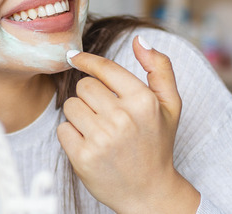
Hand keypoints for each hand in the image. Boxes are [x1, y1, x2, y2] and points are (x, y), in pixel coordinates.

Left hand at [57, 36, 199, 212]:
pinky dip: (71, 136)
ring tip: (98, 131)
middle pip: (83, 86)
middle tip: (105, 114)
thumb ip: (160, 68)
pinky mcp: (83, 157)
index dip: (86, 60)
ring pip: (70, 106)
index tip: (74, 56)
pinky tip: (89, 145)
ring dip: (79, 116)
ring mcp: (102, 139)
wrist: (150, 192)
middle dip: (89, 97)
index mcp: (143, 101)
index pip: (104, 68)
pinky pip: (62, 129)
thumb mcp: (169, 105)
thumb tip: (140, 39)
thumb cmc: (156, 144)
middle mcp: (122, 118)